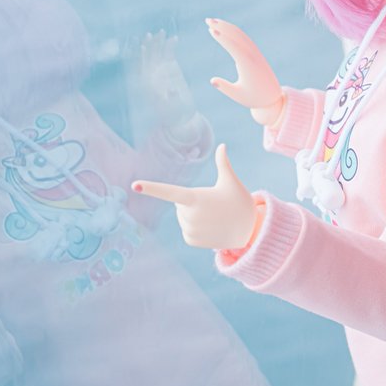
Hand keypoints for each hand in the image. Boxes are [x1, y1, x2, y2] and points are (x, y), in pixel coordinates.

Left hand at [132, 144, 256, 249]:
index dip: (152, 188)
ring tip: (213, 217)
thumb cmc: (240, 202)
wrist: (250, 231)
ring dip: (193, 215)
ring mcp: (191, 229)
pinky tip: (210, 228)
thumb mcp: (231, 182)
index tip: (135, 185)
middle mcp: (190, 215)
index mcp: (196, 198)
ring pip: (182, 217)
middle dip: (191, 202)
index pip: (170, 192)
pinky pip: (186, 230)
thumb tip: (222, 145)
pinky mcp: (192, 240)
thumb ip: (223, 164)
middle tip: (212, 204)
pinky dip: (195, 228)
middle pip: (179, 204)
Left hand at [138, 31, 197, 128]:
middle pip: (147, 56)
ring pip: (157, 52)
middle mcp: (151, 73)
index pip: (140, 67)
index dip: (141, 57)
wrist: (180, 115)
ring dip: (158, 42)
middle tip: (149, 36)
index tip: (143, 48)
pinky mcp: (170, 66)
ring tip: (161, 32)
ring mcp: (160, 68)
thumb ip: (170, 99)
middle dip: (148, 46)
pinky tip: (174, 38)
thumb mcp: (170, 108)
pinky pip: (169, 53)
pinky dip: (170, 46)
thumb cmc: (171, 114)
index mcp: (145, 83)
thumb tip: (171, 90)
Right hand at [206, 19, 284, 126]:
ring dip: (227, 26)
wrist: (273, 97)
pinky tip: (225, 28)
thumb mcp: (238, 95)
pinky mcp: (255, 53)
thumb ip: (225, 87)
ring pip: (240, 35)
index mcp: (248, 65)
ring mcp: (255, 53)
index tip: (211, 30)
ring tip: (213, 22)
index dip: (222, 38)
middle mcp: (252, 55)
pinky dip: (234, 31)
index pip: (234, 47)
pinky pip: (244, 38)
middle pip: (236, 36)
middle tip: (207, 20)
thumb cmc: (254, 98)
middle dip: (222, 26)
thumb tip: (212, 80)